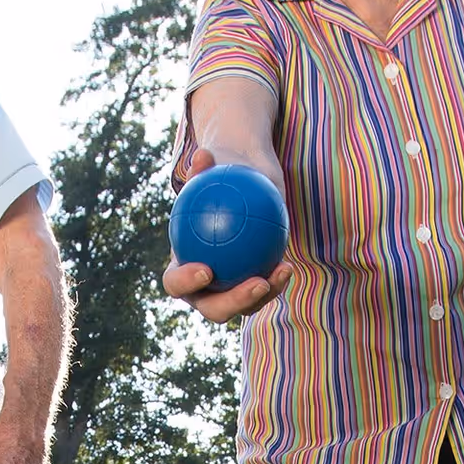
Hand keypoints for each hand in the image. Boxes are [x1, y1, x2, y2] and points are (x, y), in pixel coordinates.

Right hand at [162, 148, 288, 325]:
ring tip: (279, 272)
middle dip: (232, 302)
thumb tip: (202, 156)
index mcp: (180, 266)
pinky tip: (287, 265)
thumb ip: (205, 167)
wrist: (240, 189)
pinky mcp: (253, 288)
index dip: (186, 282)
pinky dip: (275, 280)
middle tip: (254, 283)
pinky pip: (264, 289)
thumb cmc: (219, 179)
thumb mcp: (213, 170)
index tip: (206, 270)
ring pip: (244, 305)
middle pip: (212, 307)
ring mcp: (229, 292)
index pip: (176, 282)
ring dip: (263, 294)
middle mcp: (202, 288)